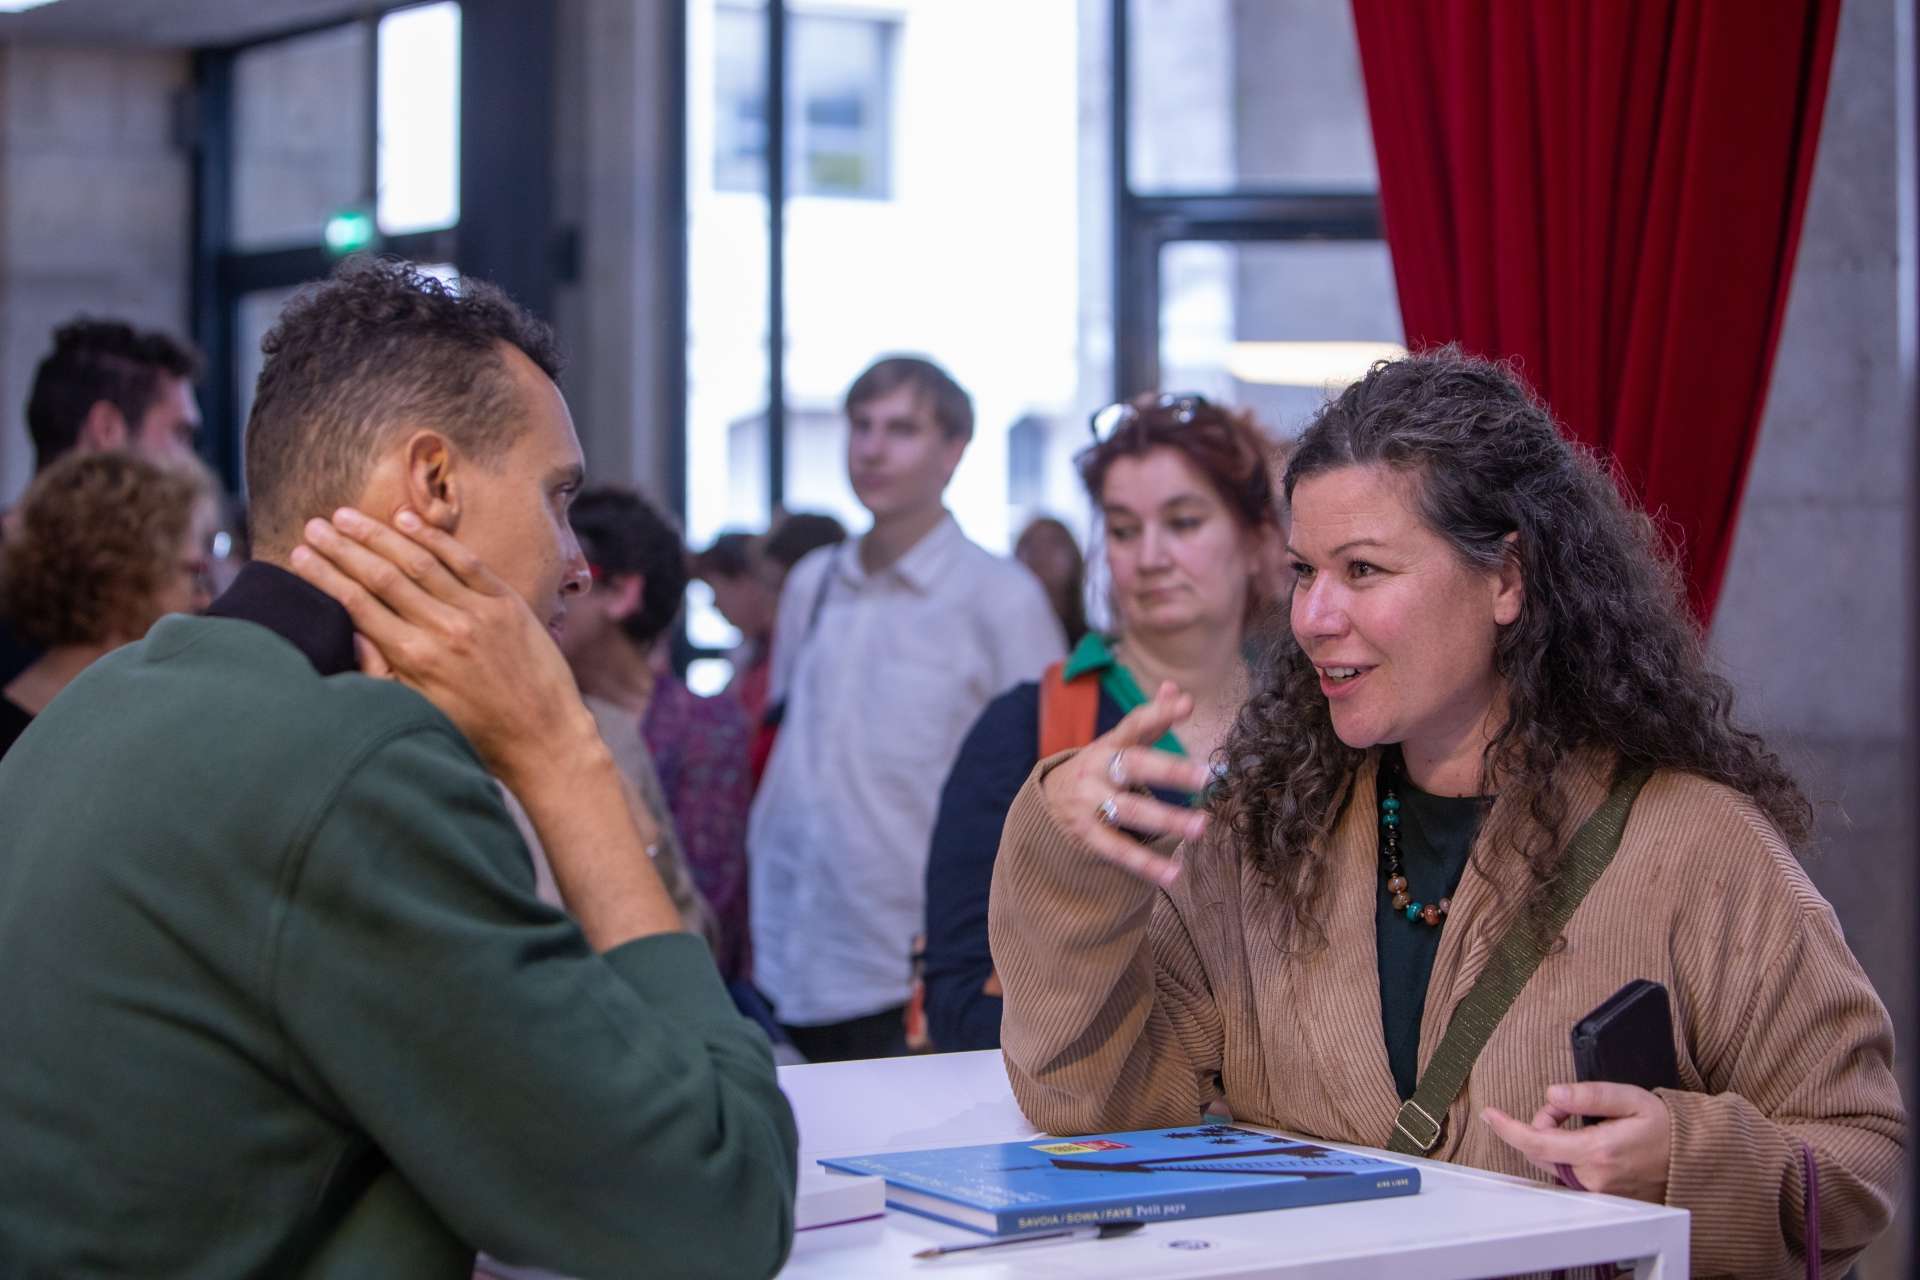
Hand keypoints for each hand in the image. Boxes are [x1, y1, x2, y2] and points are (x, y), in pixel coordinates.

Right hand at [289, 507, 596, 789]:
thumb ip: (381, 673)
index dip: (325, 576)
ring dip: (378, 535)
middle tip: (312, 525)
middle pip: (381, 576)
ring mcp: (478, 612)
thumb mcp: (419, 713)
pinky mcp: (508, 603)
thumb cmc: (477, 735)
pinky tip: (406, 519)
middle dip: (342, 548)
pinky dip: (434, 537)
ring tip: (346, 516)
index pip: (357, 604)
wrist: (544, 739)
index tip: (298, 554)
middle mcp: (444, 629)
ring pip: (419, 561)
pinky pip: (465, 561)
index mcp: (414, 659)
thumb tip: (352, 631)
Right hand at [1040, 682, 1214, 886]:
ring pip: (1129, 811)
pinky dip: (1146, 865)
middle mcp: (1098, 770)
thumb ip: (1150, 720)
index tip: (1187, 706)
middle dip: (1170, 770)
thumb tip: (1177, 689)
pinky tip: (1174, 874)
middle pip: (1134, 766)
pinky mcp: (1087, 835)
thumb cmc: (1099, 768)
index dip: (1159, 713)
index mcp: (1109, 744)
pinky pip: (1118, 851)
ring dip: (1166, 819)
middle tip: (1206, 776)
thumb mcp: (1118, 743)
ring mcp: (1090, 803)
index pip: (1134, 724)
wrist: (1046, 801)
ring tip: (1201, 827)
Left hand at [1482, 1081, 1670, 1201]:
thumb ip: (1589, 1095)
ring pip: (1553, 1161)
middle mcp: (1594, 1178)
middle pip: (1541, 1150)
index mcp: (1598, 1152)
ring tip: (1588, 1122)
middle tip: (1571, 1106)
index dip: (1509, 1128)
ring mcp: (1597, 1192)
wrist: (1694, 1160)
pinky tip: (1589, 1140)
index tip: (1490, 1114)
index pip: (1538, 1142)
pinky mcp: (1601, 1196)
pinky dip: (1567, 1153)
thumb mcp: (1631, 1099)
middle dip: (1545, 1123)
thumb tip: (1552, 1094)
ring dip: (1557, 1138)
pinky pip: (1568, 1172)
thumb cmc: (1665, 1127)